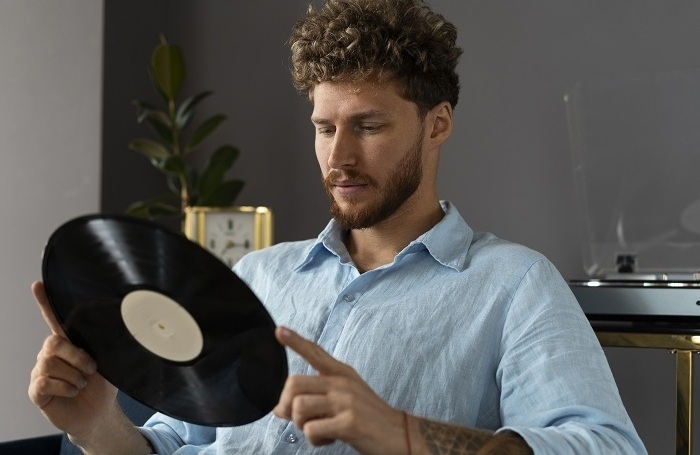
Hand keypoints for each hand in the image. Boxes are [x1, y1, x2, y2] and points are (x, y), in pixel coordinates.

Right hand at [27, 281, 118, 441]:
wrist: (99, 412)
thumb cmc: (103, 384)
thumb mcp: (111, 361)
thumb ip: (109, 344)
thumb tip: (124, 326)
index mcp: (69, 342)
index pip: (54, 319)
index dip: (45, 302)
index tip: (38, 285)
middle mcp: (50, 354)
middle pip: (53, 342)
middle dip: (77, 356)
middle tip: (91, 368)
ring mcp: (41, 371)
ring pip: (50, 364)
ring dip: (74, 376)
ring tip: (81, 383)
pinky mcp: (36, 390)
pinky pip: (45, 382)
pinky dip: (66, 388)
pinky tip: (72, 391)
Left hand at [273, 326, 406, 454]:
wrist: (402, 435)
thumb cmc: (371, 418)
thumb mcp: (346, 400)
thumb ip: (315, 400)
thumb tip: (279, 409)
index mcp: (343, 374)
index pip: (315, 352)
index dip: (295, 341)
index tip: (279, 330)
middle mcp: (343, 383)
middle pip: (295, 383)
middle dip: (287, 405)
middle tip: (299, 419)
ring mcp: (346, 402)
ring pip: (299, 407)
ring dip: (300, 425)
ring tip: (318, 429)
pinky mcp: (348, 423)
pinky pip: (311, 429)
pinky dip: (314, 439)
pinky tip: (328, 439)